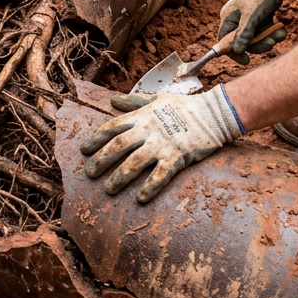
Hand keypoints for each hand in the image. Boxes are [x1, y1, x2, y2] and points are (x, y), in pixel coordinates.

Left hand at [80, 86, 243, 200]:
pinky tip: (140, 198)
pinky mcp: (177, 157)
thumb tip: (113, 100)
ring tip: (108, 189)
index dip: (96, 139)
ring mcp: (162, 144)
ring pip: (135, 162)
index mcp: (141, 117)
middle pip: (118, 146)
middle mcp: (148, 130)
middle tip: (89, 173)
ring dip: (120, 177)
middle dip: (101, 160)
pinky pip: (160, 175)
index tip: (84, 150)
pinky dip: (150, 187)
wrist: (214, 113)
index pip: (113, 128)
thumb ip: (133, 102)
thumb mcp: (156, 98)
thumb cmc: (184, 106)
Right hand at [218, 0, 293, 60]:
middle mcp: (236, 20)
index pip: (224, 41)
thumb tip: (236, 51)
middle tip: (271, 43)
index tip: (246, 60)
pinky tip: (281, 30)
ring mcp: (248, 20)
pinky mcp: (260, 19)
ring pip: (256, 39)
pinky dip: (273, 33)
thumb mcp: (252, 15)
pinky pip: (264, 32)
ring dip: (268, 39)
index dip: (234, 52)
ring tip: (279, 34)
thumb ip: (244, 33)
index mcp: (228, 18)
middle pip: (243, 42)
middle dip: (258, 44)